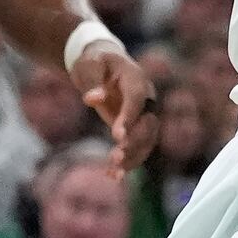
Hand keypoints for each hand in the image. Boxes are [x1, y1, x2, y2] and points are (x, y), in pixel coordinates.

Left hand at [72, 43, 155, 171]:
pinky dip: (128, 162)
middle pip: (148, 123)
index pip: (137, 98)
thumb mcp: (89, 65)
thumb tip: (94, 99)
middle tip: (116, 157)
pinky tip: (113, 176)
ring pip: (147, 139)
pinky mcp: (136, 126)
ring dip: (133, 156)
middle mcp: (146, 97)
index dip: (130, 117)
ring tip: (114, 172)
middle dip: (134, 142)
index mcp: (136, 78)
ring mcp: (143, 113)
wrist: (102, 64)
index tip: (118, 136)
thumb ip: (92, 80)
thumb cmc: (94, 61)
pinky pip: (138, 146)